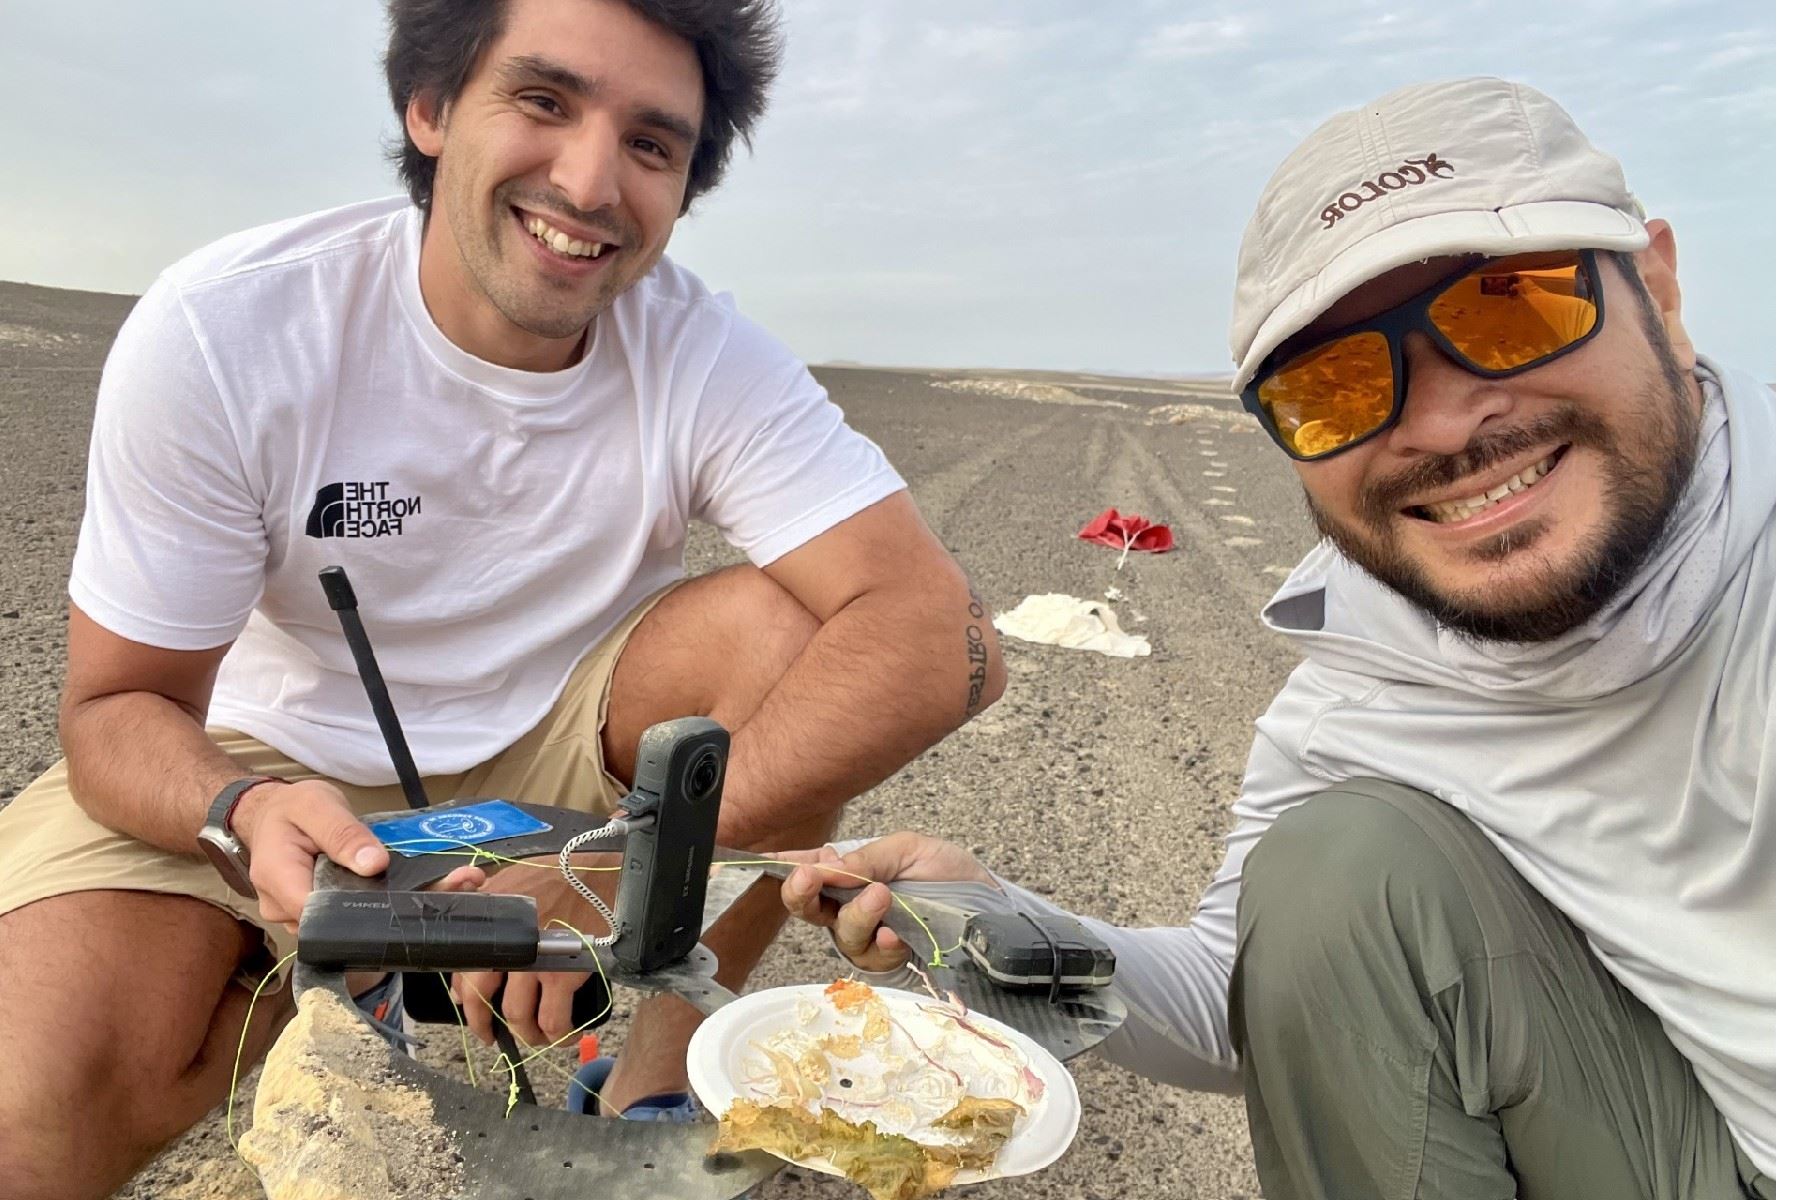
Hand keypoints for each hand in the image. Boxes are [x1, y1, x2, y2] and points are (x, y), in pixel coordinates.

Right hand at [232, 779, 483, 931]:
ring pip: (359, 922)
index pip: (324, 917)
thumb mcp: (315, 806)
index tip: (421, 898)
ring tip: (461, 882)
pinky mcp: (328, 912)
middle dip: (407, 910)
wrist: (274, 813)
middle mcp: (290, 911)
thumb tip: (374, 864)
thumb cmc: (290, 809)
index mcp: (281, 883)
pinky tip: (436, 887)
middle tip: (462, 884)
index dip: (371, 915)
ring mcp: (308, 917)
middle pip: (349, 924)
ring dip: (409, 907)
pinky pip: (359, 912)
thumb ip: (341, 833)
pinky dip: (395, 901)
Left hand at [450, 855, 613, 1047]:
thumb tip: (477, 957)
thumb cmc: (563, 874)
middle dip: (485, 1025)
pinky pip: (554, 1020)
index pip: (462, 969)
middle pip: (481, 998)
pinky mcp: (563, 974)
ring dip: (528, 1034)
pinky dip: (560, 1036)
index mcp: (491, 920)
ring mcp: (533, 961)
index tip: (475, 1009)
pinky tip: (568, 1036)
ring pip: (517, 1017)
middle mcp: (505, 943)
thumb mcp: (515, 884)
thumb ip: (492, 917)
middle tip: (494, 1036)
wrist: (604, 874)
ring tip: (540, 1037)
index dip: (467, 997)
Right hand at [773, 833, 994, 973]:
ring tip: (881, 895)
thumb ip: (866, 859)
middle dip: (801, 894)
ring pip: (841, 933)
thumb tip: (828, 866)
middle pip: (807, 908)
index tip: (774, 863)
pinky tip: (894, 931)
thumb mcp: (907, 850)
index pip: (804, 869)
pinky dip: (881, 941)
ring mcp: (866, 936)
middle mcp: (847, 906)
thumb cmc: (944, 872)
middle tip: (810, 878)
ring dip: (856, 914)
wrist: (987, 903)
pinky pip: (873, 956)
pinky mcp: (890, 959)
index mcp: (846, 873)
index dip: (782, 867)